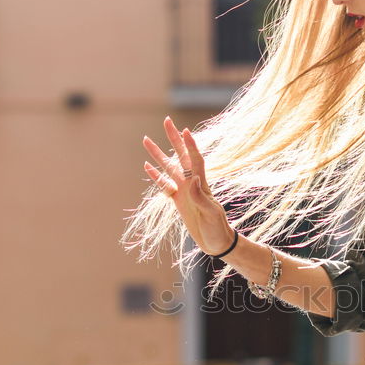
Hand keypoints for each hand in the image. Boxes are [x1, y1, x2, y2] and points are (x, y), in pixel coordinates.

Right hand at [143, 117, 235, 255]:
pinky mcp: (178, 201)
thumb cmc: (218, 229)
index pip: (195, 160)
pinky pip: (164, 185)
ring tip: (146, 140)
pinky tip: (147, 166)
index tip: (184, 130)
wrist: (217, 243)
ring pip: (168, 168)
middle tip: (166, 121)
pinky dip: (156, 176)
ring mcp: (184, 191)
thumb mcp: (211, 214)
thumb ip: (201, 197)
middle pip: (180, 156)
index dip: (190, 146)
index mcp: (201, 184)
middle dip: (173, 139)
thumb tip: (194, 180)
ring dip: (158, 154)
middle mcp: (192, 183)